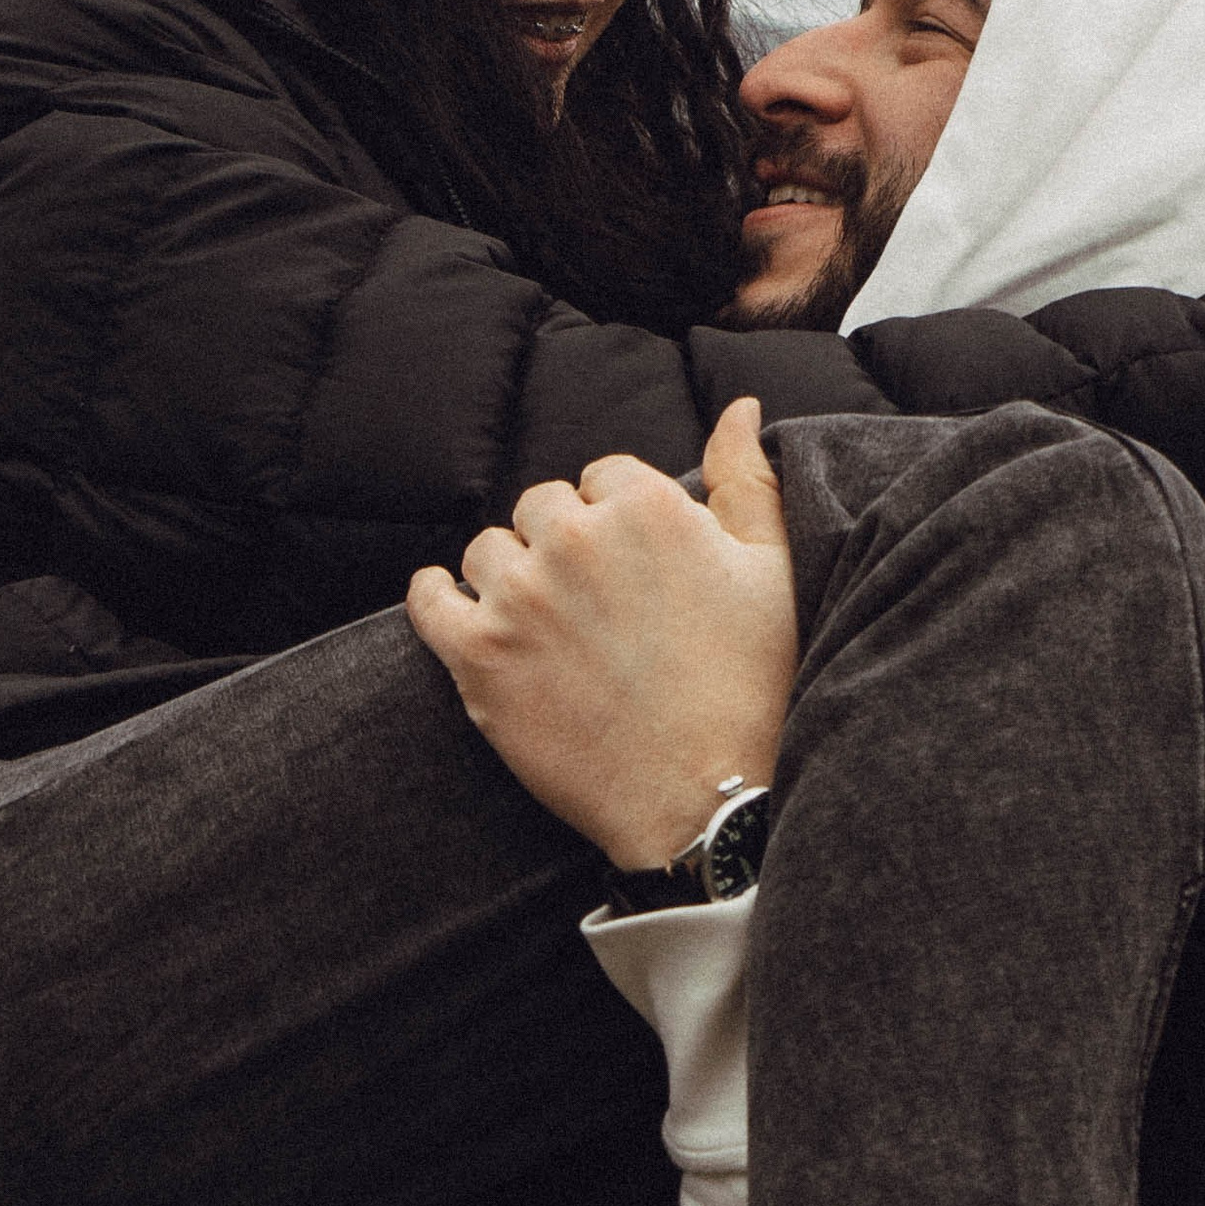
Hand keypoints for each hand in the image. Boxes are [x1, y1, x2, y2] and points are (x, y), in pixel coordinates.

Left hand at [405, 402, 798, 870]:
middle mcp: (576, 540)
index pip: (604, 477)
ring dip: (509, 576)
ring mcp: (521, 598)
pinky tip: (452, 605)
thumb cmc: (754, 686)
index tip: (631, 567)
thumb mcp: (773, 570)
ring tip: (543, 623)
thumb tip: (738, 406)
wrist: (711, 799)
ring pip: (489, 551)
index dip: (617, 520)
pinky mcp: (479, 658)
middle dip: (562, 543)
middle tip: (590, 602)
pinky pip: (430, 601)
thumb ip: (746, 478)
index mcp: (647, 507)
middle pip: (541, 507)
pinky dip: (436, 598)